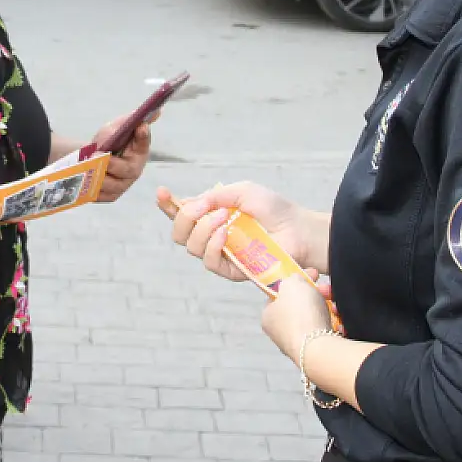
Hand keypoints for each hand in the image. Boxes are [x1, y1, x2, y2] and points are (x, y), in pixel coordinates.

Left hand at [94, 113, 153, 202]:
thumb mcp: (115, 128)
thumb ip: (130, 120)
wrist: (88, 159)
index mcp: (139, 152)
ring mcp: (122, 186)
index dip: (143, 136)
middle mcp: (134, 171)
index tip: (140, 127)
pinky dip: (89, 187)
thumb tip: (156, 111)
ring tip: (85, 168)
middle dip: (112, 163)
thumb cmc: (107, 142)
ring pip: (110, 184)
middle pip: (127, 169)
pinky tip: (82, 179)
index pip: (144, 144)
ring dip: (97, 176)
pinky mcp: (109, 196)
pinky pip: (100, 194)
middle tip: (96, 155)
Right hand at [161, 181, 318, 279]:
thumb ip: (216, 196)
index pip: (183, 213)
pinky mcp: (233, 270)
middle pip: (179, 233)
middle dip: (183, 218)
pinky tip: (225, 234)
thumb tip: (191, 203)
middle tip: (203, 207)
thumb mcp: (243, 192)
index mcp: (213, 215)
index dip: (168, 205)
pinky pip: (210, 263)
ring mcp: (222, 253)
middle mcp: (213, 235)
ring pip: (191, 248)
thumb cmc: (275, 210)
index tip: (162, 193)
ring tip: (223, 218)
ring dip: (202, 229)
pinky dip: (213, 246)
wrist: (300, 230)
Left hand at [261, 270, 334, 360]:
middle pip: (298, 305)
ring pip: (313, 317)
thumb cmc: (300, 313)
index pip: (279, 294)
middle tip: (327, 289)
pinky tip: (338, 317)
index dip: (295, 281)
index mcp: (268, 316)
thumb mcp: (292, 283)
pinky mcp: (313, 352)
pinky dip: (331, 321)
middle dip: (315, 294)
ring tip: (334, 302)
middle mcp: (279, 332)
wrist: (318, 348)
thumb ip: (292, 278)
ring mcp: (296, 343)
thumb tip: (297, 281)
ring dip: (325, 306)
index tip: (313, 275)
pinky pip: (323, 330)